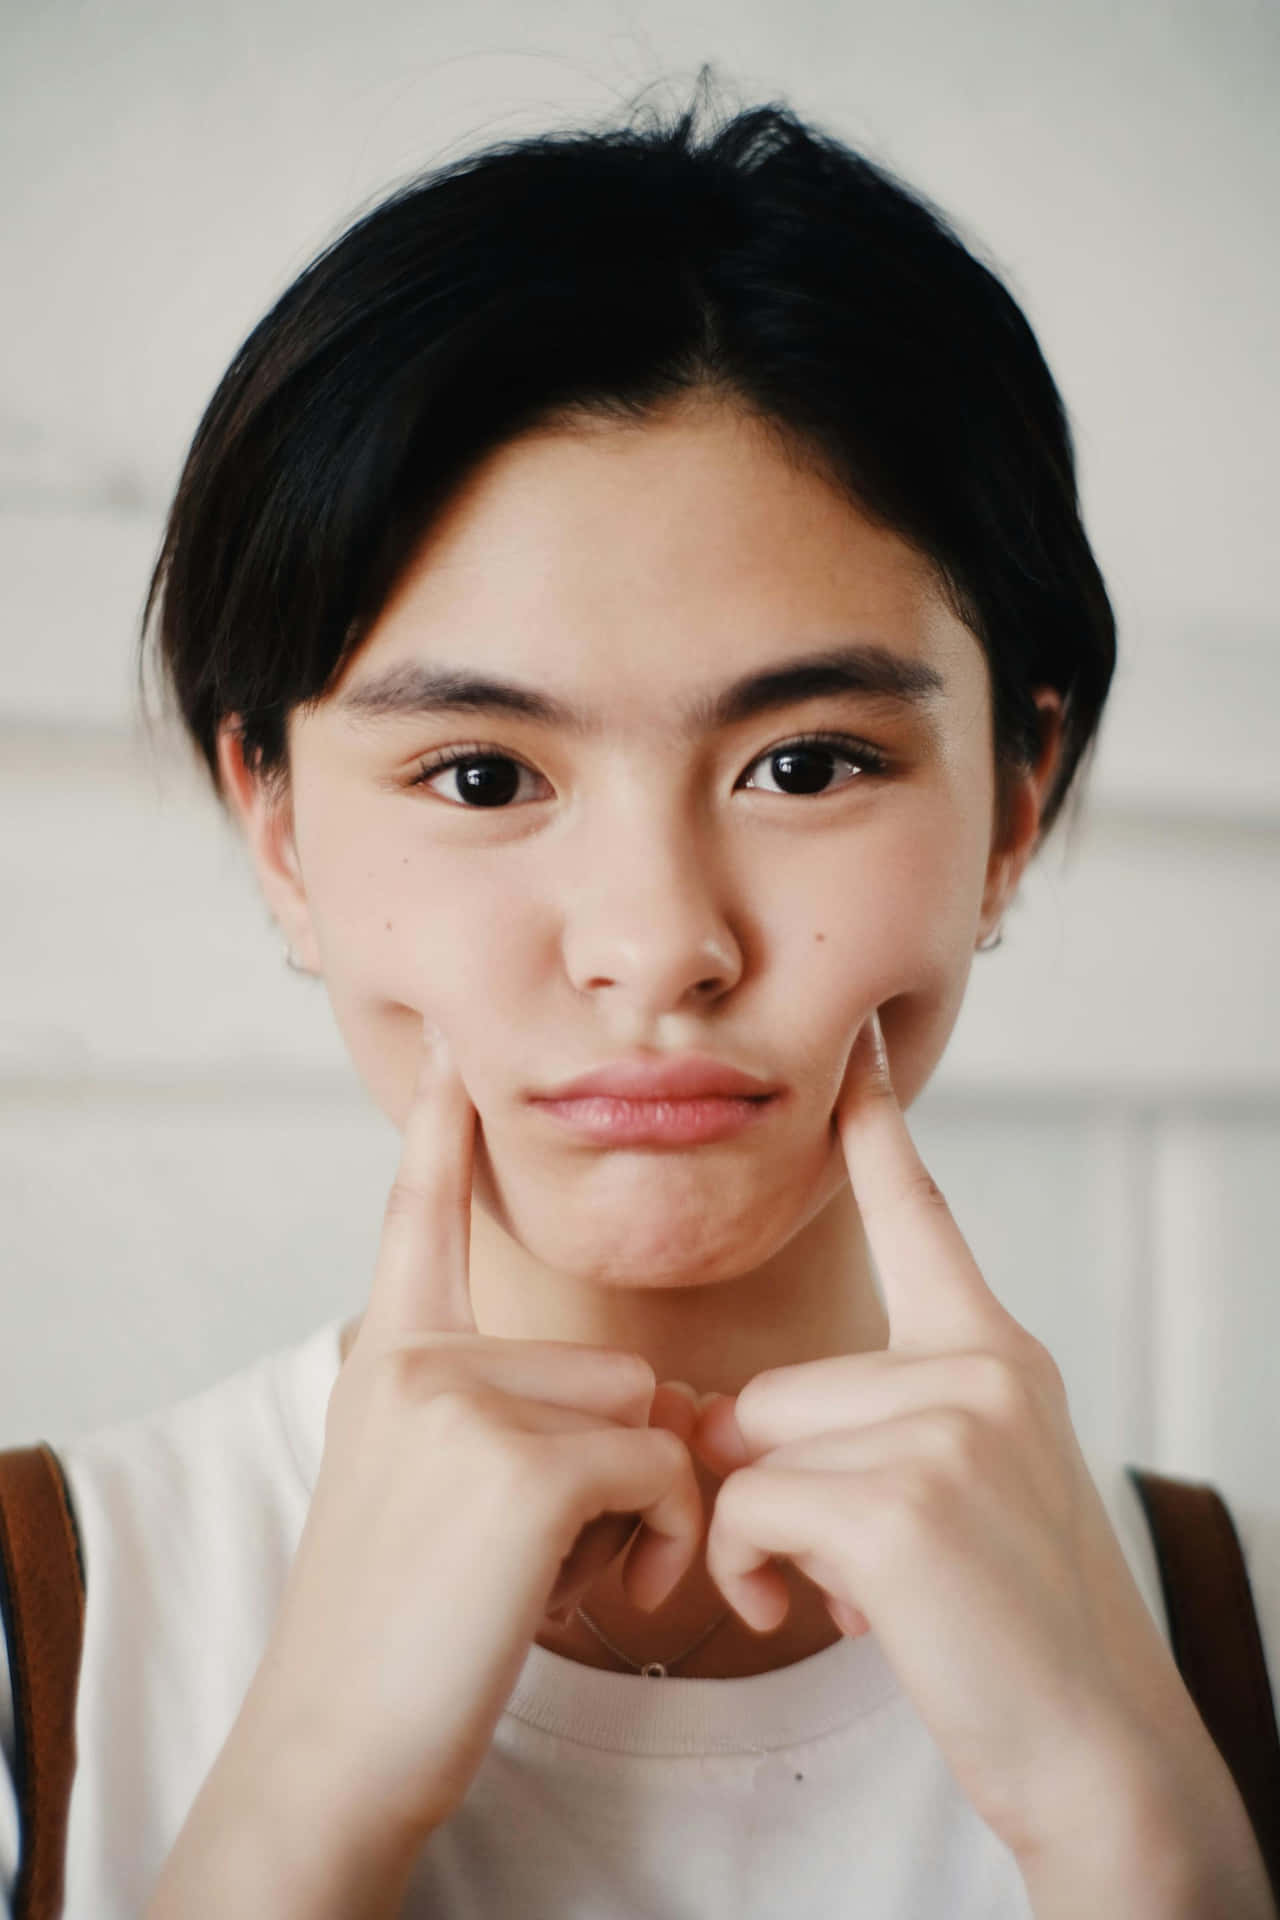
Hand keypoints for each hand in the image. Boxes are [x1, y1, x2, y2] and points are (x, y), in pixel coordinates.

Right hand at [234, 1019, 703, 1856]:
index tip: (450, 1051)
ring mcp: (462, 1402)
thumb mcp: (434, 1493)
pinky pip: (661, 1466)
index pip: (422, 1222)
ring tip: (565, 1576)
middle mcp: (418, 1359)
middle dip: (620, 1464)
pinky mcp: (519, 1462)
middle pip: (612, 1366)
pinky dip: (665, 1537)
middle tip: (550, 1554)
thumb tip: (671, 1408)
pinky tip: (616, 1591)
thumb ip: (518, 1421)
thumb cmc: (400, 1629)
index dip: (439, 1136)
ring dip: (644, 1506)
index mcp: (391, 1360)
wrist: (336, 1742)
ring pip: (644, 1413)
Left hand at [691, 1010, 1251, 1881]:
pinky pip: (746, 1506)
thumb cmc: (1012, 1631)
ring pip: (749, 1448)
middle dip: (771, 1487)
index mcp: (994, 1354)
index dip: (881, 1131)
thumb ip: (852, 1434)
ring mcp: (947, 1424)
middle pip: (770, 1389)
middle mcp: (979, 1366)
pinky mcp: (901, 1497)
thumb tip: (698, 1419)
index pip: (920, 1220)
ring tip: (853, 1596)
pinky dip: (751, 1571)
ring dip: (763, 1539)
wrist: (1101, 1754)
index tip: (861, 1044)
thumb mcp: (950, 1498)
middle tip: (855, 1568)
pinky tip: (828, 1613)